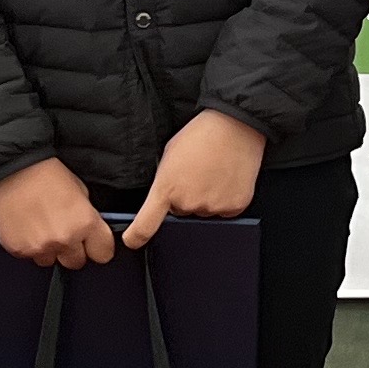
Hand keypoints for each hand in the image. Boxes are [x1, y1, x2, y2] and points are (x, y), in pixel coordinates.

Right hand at [0, 156, 114, 269]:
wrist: (11, 169)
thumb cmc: (46, 174)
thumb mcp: (80, 190)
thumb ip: (87, 217)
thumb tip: (89, 233)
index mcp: (85, 223)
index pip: (103, 254)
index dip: (98, 247)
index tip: (93, 243)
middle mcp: (64, 239)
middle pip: (76, 262)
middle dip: (72, 250)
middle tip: (63, 232)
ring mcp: (40, 247)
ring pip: (51, 261)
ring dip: (49, 249)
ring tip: (41, 227)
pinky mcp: (18, 249)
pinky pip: (30, 256)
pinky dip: (29, 245)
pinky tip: (27, 226)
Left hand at [126, 109, 266, 248]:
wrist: (236, 126)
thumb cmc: (201, 134)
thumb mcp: (170, 154)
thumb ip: (165, 180)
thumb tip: (168, 195)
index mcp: (166, 188)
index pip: (146, 224)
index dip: (136, 236)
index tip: (132, 241)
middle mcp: (187, 202)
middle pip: (181, 212)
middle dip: (185, 198)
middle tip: (195, 174)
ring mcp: (212, 207)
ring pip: (204, 211)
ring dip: (206, 198)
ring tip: (213, 173)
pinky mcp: (233, 207)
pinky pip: (225, 211)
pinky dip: (225, 199)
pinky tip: (226, 179)